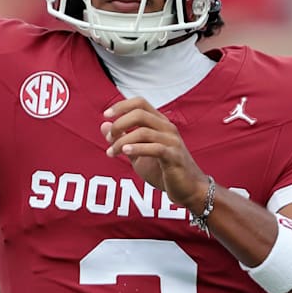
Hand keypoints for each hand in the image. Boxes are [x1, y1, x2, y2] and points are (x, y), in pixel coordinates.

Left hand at [101, 97, 209, 212]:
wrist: (187, 189)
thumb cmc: (162, 170)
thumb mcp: (137, 154)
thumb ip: (122, 139)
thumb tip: (104, 125)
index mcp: (159, 123)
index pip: (140, 103)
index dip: (121, 106)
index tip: (106, 115)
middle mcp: (167, 128)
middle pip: (140, 113)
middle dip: (119, 124)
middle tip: (109, 139)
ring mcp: (172, 141)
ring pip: (143, 132)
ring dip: (122, 142)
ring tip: (112, 152)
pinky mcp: (174, 156)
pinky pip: (155, 148)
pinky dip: (137, 148)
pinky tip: (125, 152)